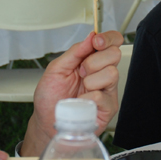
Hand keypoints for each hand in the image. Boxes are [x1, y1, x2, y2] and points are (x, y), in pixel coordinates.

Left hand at [24, 31, 122, 155]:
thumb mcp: (56, 69)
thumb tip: (90, 37)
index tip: (96, 41)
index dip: (108, 38)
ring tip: (81, 89)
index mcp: (91, 60)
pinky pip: (103, 96)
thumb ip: (74, 52)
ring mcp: (107, 90)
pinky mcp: (108, 107)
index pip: (111, 42)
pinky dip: (88, 97)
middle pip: (115, 54)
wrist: (46, 122)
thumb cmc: (50, 97)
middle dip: (94, 61)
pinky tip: (82, 101)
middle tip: (81, 72)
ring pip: (112, 73)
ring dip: (91, 80)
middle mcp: (101, 73)